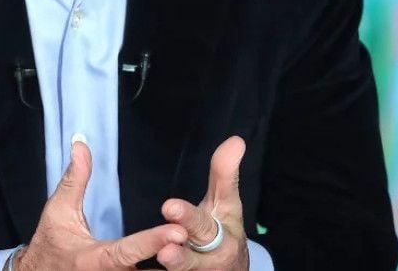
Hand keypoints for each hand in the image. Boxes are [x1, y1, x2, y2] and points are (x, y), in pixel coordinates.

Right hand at [18, 139, 188, 269]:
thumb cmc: (50, 244)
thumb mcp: (58, 211)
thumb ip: (74, 180)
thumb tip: (81, 145)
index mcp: (95, 260)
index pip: (128, 251)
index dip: (153, 241)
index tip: (178, 230)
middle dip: (175, 258)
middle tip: (201, 241)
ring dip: (175, 268)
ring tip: (202, 252)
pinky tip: (187, 261)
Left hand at [155, 136, 249, 270]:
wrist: (228, 270)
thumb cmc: (223, 230)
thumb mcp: (225, 203)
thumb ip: (224, 174)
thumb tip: (236, 140)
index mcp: (221, 236)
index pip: (203, 225)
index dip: (187, 217)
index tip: (169, 207)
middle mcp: (210, 261)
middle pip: (193, 259)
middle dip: (180, 255)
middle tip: (164, 250)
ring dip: (173, 270)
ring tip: (161, 259)